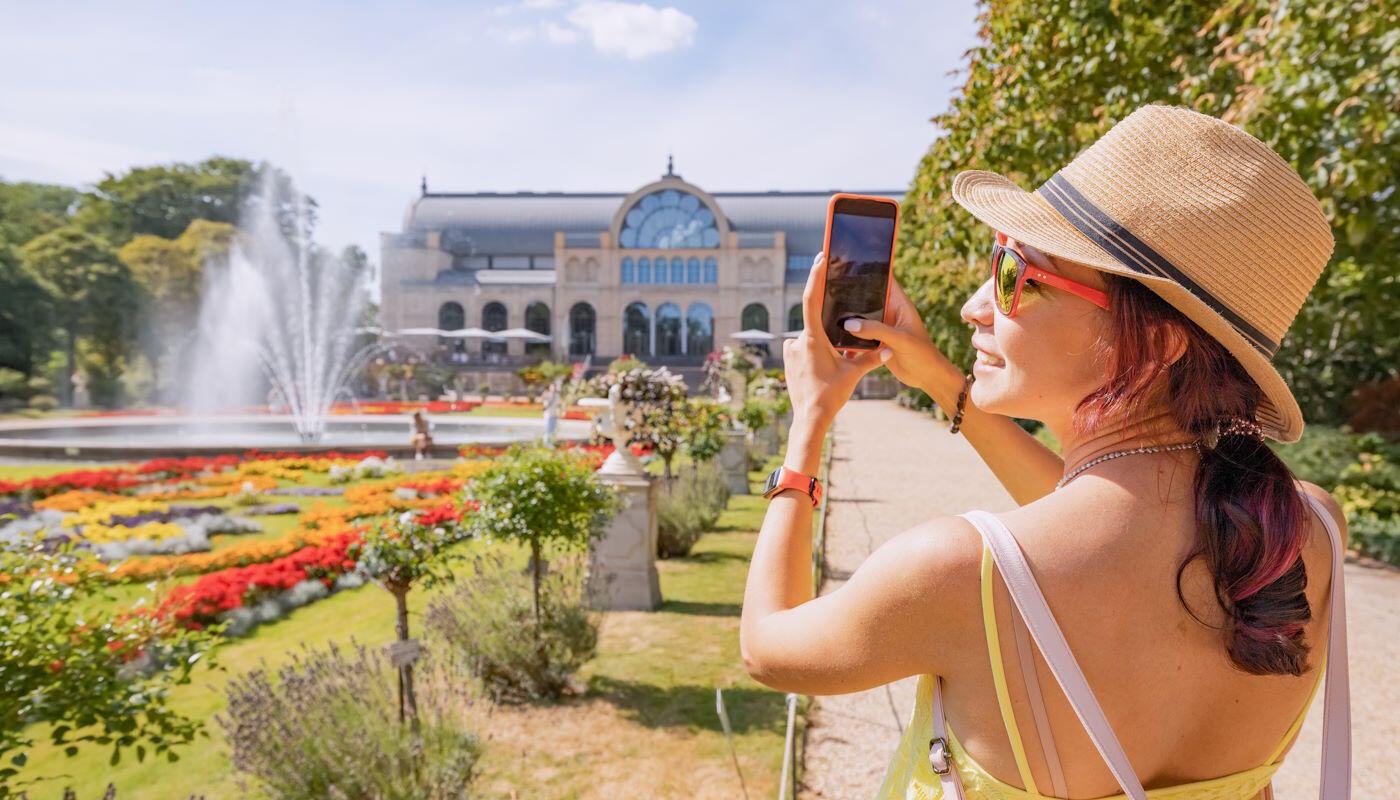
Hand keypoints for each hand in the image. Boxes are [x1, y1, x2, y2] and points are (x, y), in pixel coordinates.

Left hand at [782, 253, 883, 432]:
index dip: (815, 277)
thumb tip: (891, 350)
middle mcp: (797, 340)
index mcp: (812, 339)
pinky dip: (815, 352)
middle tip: (838, 333)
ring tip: (833, 362)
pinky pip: (804, 348)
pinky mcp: (788, 360)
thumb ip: (872, 359)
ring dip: (824, 343)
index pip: (811, 300)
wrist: (809, 418)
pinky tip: (823, 367)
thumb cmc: (830, 396)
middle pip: (815, 320)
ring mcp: (790, 350)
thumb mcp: (853, 375)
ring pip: (811, 337)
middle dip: (829, 324)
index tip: (820, 258)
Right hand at [839, 273, 947, 392]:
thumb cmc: (922, 354)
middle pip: (867, 296)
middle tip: (829, 285)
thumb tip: (848, 323)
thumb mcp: (900, 339)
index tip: (850, 261)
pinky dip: (848, 334)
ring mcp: (881, 326)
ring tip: (826, 307)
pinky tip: (833, 332)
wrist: (926, 376)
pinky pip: (858, 333)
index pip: (884, 279)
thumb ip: (875, 330)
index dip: (870, 269)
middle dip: (851, 292)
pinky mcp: (875, 340)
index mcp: (899, 303)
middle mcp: (889, 311)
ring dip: (848, 315)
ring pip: (860, 315)